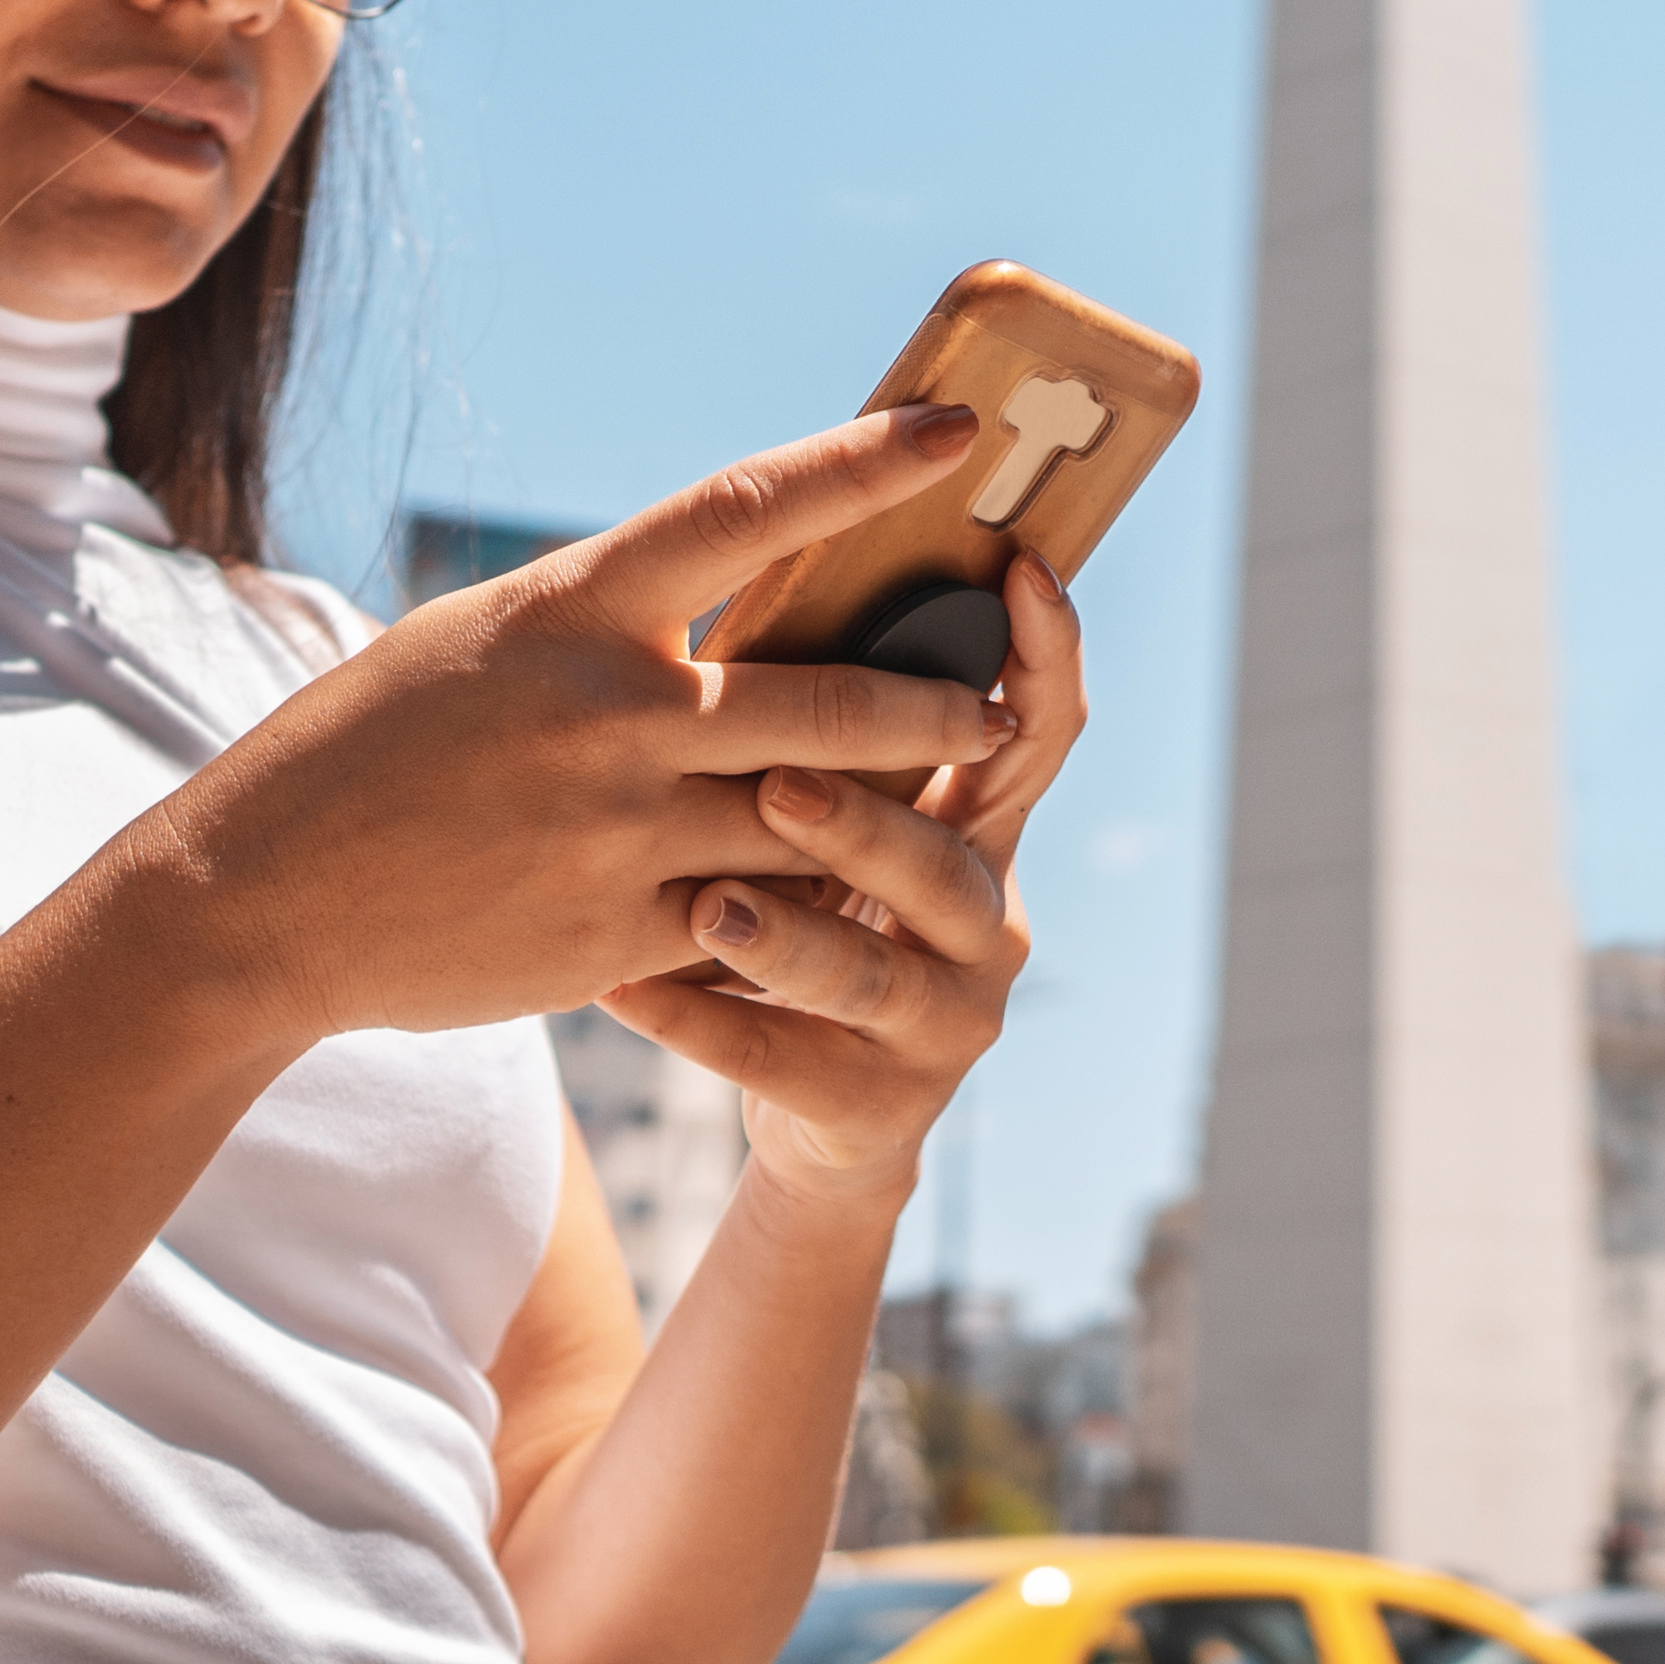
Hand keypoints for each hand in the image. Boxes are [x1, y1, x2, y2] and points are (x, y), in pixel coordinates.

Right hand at [175, 408, 1015, 1050]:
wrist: (263, 897)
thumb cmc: (373, 748)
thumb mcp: (482, 641)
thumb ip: (606, 626)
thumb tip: (719, 606)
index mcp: (577, 607)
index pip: (750, 508)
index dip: (865, 462)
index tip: (957, 430)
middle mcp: (613, 712)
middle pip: (829, 697)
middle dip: (934, 704)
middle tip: (996, 699)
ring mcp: (620, 831)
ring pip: (810, 818)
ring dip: (888, 815)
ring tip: (950, 804)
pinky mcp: (619, 935)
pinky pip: (754, 920)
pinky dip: (804, 909)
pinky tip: (843, 906)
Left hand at [600, 540, 1092, 1222]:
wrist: (816, 1104)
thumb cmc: (806, 906)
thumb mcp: (839, 822)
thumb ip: (829, 726)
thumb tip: (778, 555)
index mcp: (979, 826)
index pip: (1038, 731)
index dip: (1044, 655)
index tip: (1020, 570)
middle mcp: (984, 918)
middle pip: (948, 860)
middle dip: (870, 822)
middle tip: (781, 783)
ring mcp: (944, 1021)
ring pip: (874, 975)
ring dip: (789, 938)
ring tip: (708, 909)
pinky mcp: (878, 1108)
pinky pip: (781, 1062)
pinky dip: (697, 1022)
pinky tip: (620, 989)